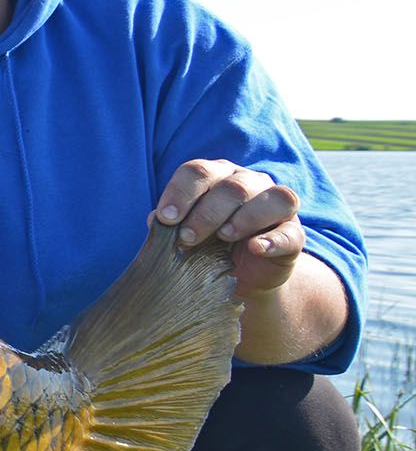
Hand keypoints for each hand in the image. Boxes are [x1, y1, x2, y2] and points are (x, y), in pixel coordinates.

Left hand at [154, 159, 304, 298]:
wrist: (239, 279)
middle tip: (187, 239)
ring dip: (243, 218)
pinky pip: (291, 232)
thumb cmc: (205, 247)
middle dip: (206, 213)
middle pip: (232, 187)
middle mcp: (249, 183)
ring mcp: (277, 207)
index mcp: (217, 177)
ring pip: (272, 198)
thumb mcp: (184, 234)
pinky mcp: (294, 234)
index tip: (165, 218)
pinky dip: (273, 239)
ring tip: (223, 238)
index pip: (198, 171)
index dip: (180, 193)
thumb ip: (171, 224)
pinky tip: (255, 248)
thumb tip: (156, 219)